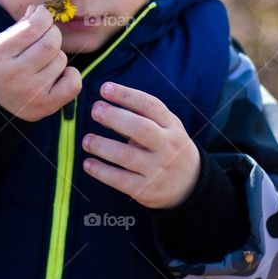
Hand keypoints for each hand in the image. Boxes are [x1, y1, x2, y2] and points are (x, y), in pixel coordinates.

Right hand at [0, 4, 81, 121]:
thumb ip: (20, 27)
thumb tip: (39, 9)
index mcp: (0, 54)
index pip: (33, 27)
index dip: (43, 16)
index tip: (41, 17)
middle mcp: (16, 74)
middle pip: (51, 43)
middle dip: (53, 33)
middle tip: (46, 36)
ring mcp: (32, 92)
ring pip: (61, 60)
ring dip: (57, 55)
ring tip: (43, 61)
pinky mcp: (46, 106)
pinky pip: (73, 83)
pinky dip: (71, 74)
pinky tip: (58, 74)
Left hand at [82, 82, 199, 209]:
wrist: (191, 185)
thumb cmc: (169, 148)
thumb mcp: (166, 129)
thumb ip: (140, 117)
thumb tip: (103, 107)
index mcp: (171, 126)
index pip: (150, 105)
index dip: (127, 95)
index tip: (105, 88)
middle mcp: (166, 146)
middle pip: (140, 128)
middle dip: (115, 117)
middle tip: (95, 110)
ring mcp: (157, 169)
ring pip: (126, 156)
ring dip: (102, 146)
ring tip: (86, 140)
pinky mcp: (146, 190)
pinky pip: (119, 179)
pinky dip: (101, 171)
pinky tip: (88, 163)